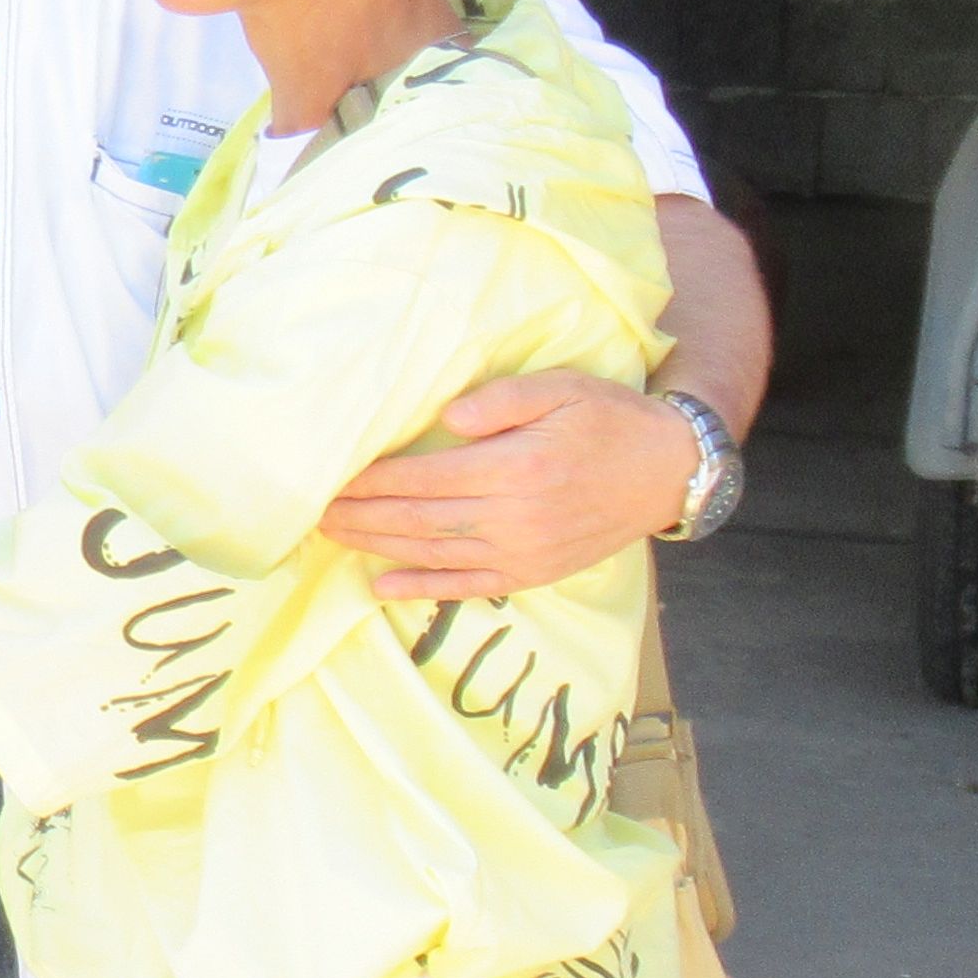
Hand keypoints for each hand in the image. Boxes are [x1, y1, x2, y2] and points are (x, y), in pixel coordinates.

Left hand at [319, 371, 694, 603]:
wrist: (667, 472)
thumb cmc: (609, 420)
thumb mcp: (562, 389)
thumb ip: (500, 401)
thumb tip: (444, 419)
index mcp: (515, 468)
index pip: (422, 477)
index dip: (371, 481)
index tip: (329, 477)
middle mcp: (513, 517)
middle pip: (416, 521)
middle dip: (359, 517)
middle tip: (311, 512)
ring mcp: (521, 552)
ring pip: (431, 555)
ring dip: (376, 548)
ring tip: (332, 538)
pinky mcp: (531, 574)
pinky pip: (466, 588)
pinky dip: (419, 589)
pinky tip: (381, 587)